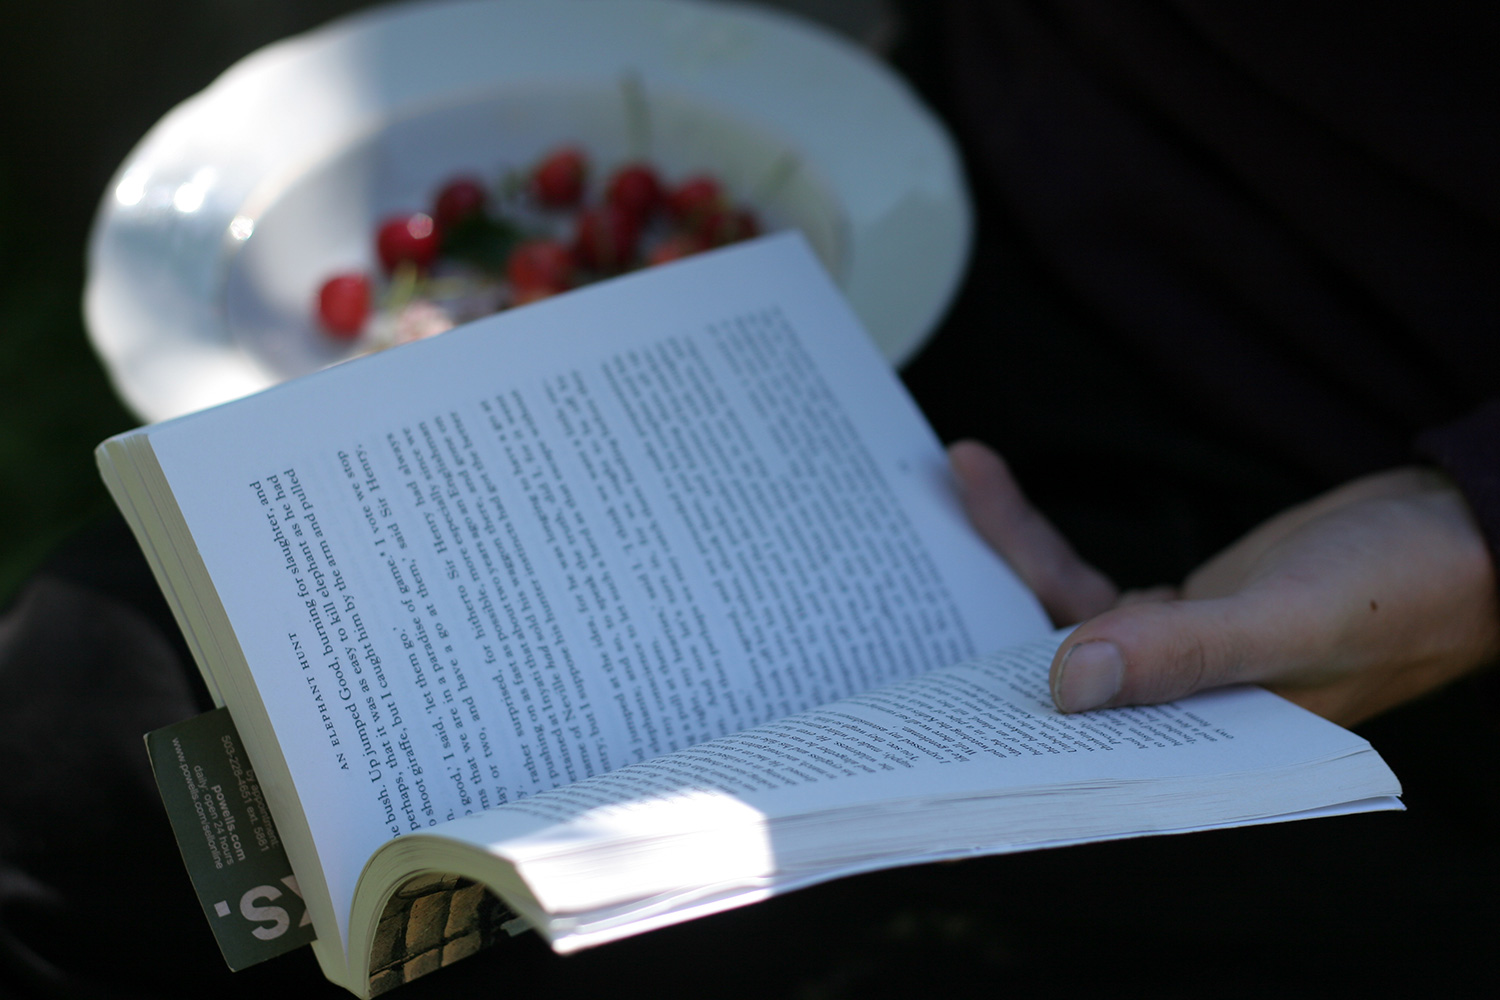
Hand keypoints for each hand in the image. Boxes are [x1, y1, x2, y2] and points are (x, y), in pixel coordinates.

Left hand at [949, 440, 1499, 725]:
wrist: (1460, 532)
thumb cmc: (1400, 587)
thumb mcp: (1287, 621)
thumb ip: (1181, 655)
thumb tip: (1063, 686)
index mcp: (1198, 755)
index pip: (1071, 761)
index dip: (991, 737)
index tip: (905, 699)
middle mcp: (1171, 723)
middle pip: (1039, 692)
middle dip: (960, 641)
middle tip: (876, 588)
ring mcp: (1167, 668)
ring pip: (1048, 626)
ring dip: (989, 563)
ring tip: (927, 499)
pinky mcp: (1171, 618)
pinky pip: (1078, 582)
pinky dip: (1032, 536)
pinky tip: (985, 483)